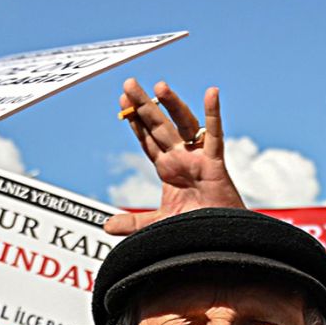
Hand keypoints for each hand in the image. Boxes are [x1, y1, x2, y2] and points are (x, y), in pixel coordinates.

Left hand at [102, 79, 244, 235]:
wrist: (218, 241)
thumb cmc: (195, 229)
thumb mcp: (159, 225)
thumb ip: (134, 223)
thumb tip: (107, 227)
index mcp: (168, 169)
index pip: (147, 140)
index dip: (135, 121)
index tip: (122, 101)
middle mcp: (181, 159)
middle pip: (158, 126)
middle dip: (143, 105)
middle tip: (128, 83)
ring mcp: (198, 159)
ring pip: (183, 125)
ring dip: (172, 105)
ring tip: (158, 86)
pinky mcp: (215, 165)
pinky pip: (215, 136)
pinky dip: (214, 114)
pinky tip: (211, 93)